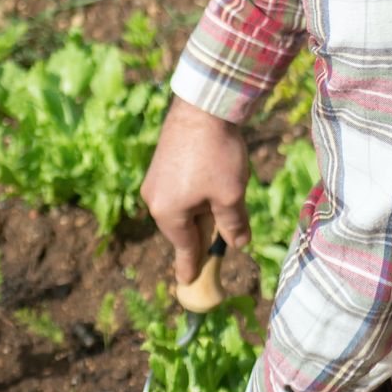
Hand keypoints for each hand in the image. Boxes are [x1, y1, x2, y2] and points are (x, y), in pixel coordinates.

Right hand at [141, 96, 250, 282]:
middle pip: (182, 227)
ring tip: (225, 199)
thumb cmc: (216, 155)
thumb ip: (233, 225)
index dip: (191, 268)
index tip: (187, 284)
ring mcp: (155, 179)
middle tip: (220, 243)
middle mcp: (154, 198)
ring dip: (202, 210)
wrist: (202, 107)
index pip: (184, 249)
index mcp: (168, 213)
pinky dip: (196, 193)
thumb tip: (237, 244)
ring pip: (182, 207)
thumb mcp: (230, 196)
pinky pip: (179, 189)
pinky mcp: (161, 162)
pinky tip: (214, 181)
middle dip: (203, 233)